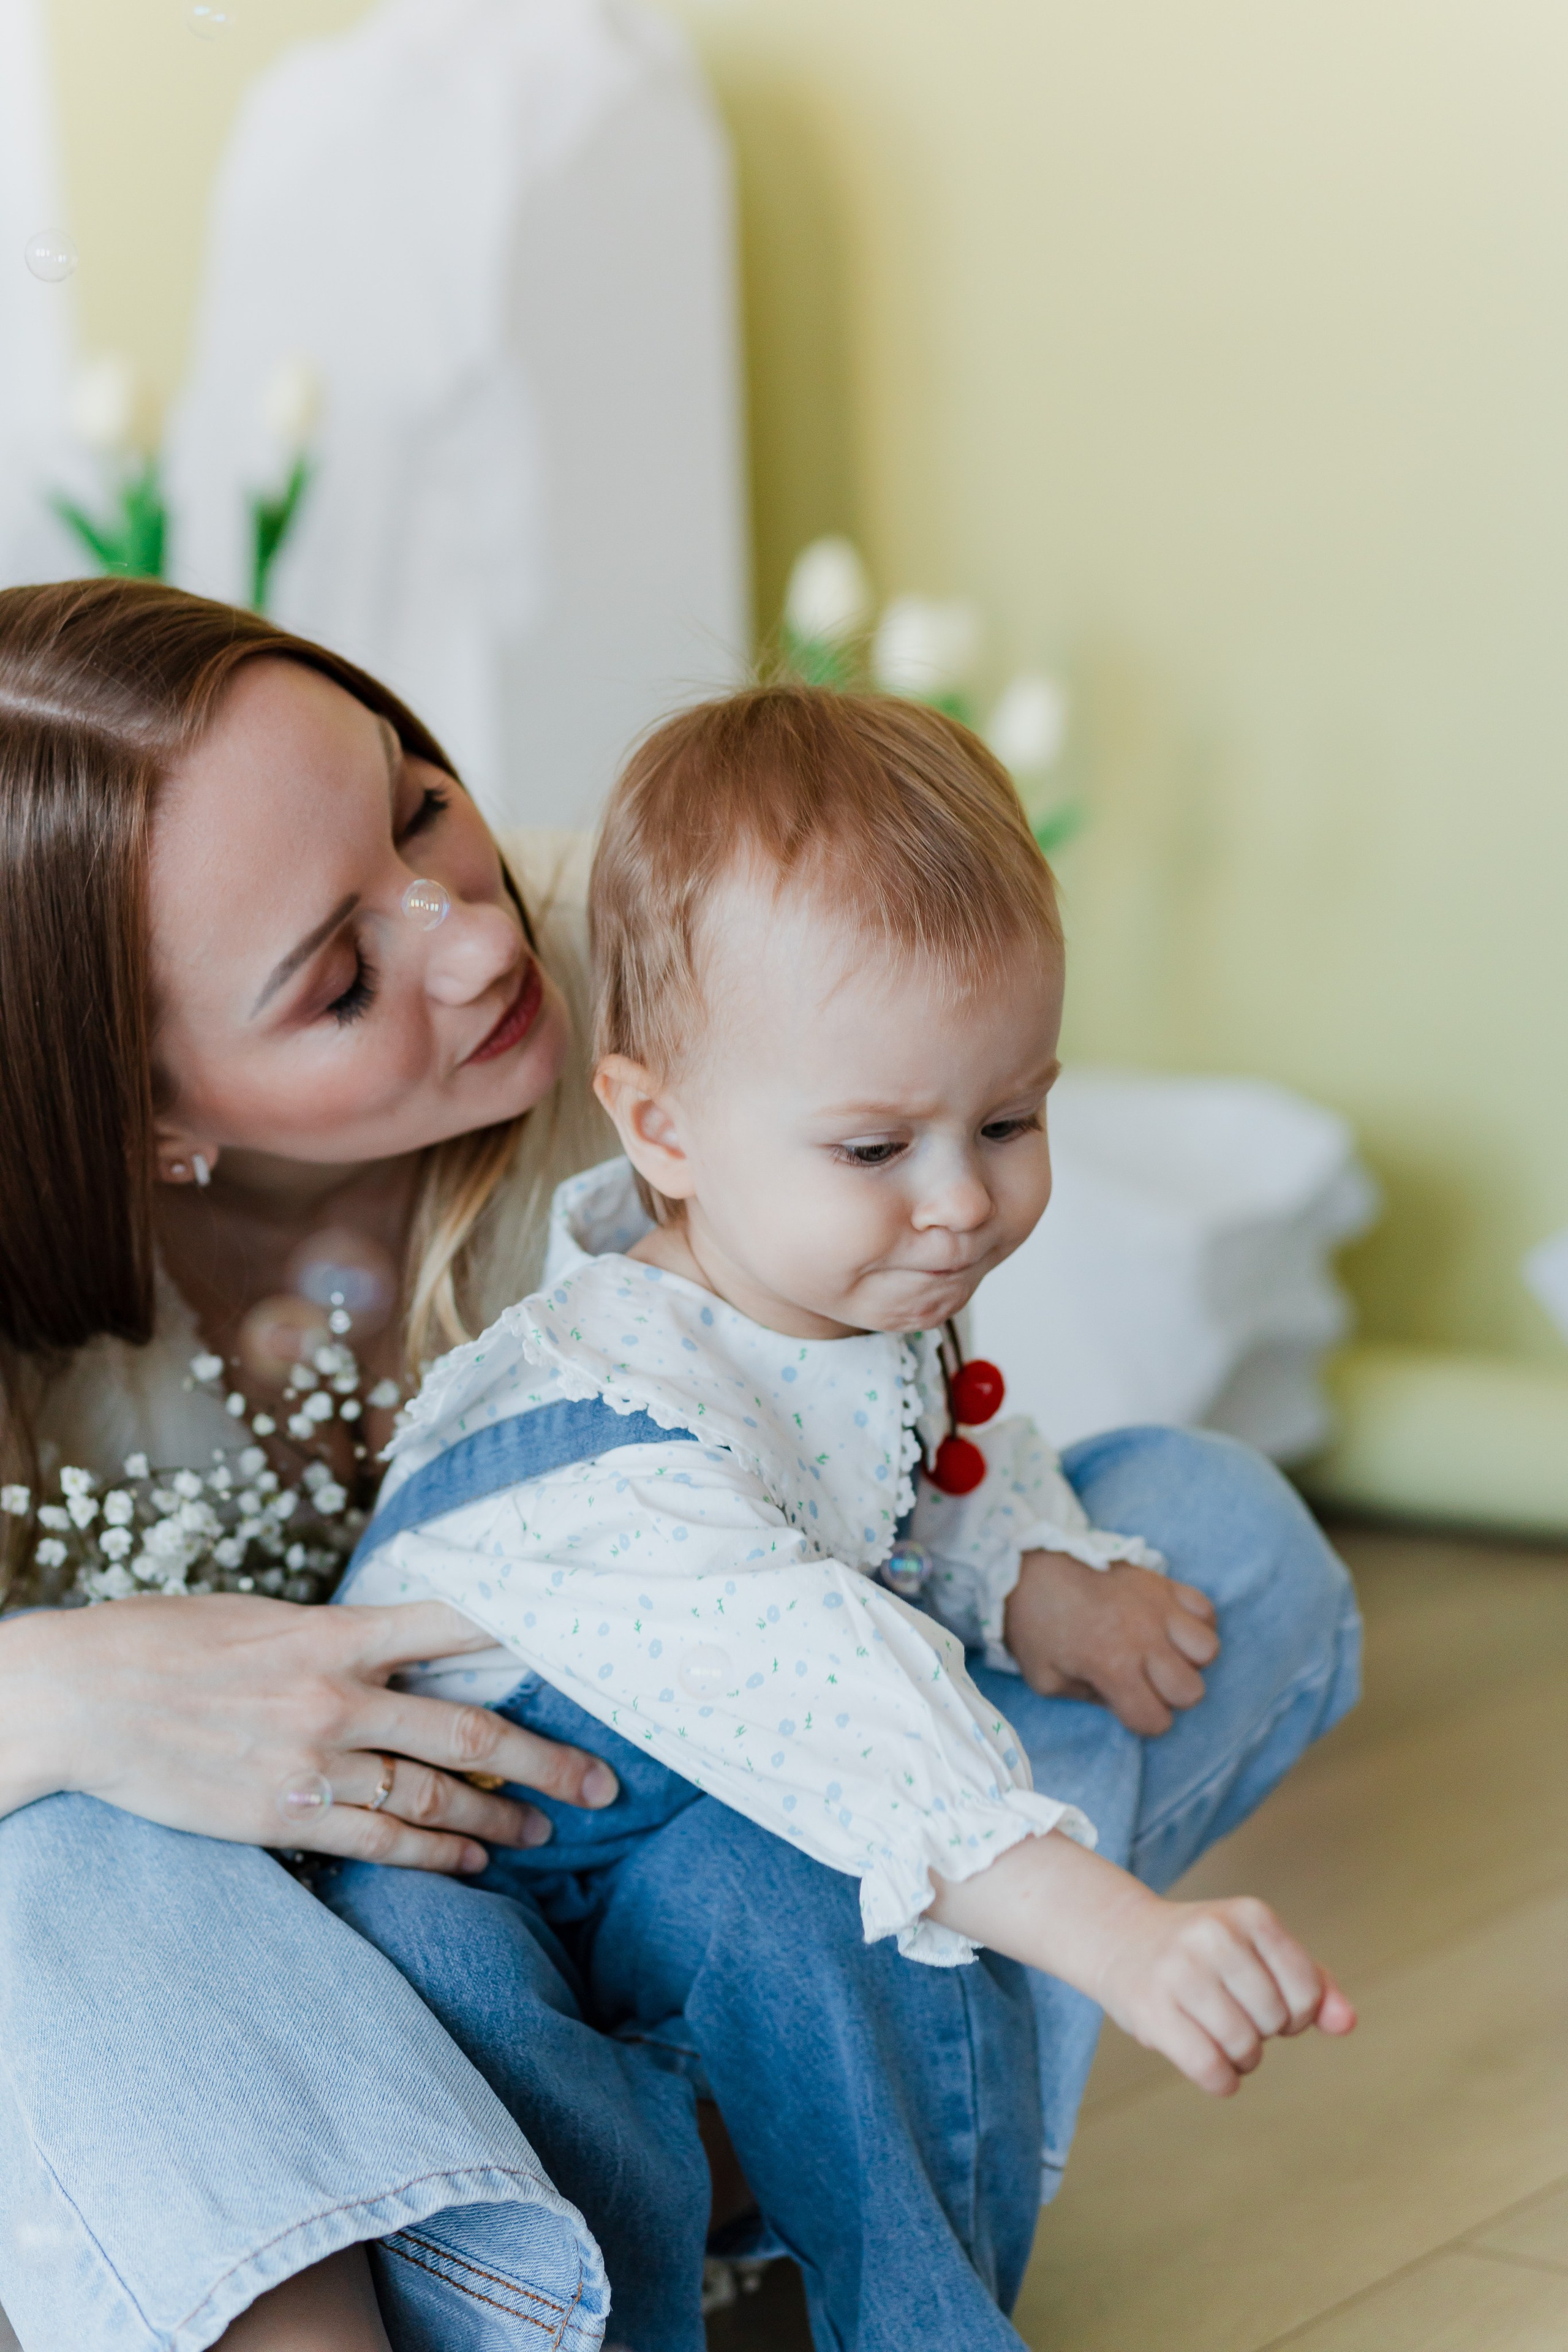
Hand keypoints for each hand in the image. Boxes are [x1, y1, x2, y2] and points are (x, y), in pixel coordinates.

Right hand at [0, 1595, 617, 1873]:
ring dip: (494, 1817)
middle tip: (601, 1785)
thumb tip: (399, 1651)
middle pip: (467, 1726)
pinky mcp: (283, 1814)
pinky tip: (471, 1865)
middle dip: (542, 1759)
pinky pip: (378, 1840)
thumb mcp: (265, 1618)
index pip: (454, 1621)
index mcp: (337, 1631)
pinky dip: (433, 1856)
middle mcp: (338, 1694)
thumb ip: (338, 1639)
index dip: (526, 1632)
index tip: (585, 1647)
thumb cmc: (170, 1641)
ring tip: (542, 1832)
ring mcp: (313, 1759)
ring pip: (431, 1793)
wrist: (86, 1695)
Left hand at [1003, 1549, 1219, 1734]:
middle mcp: (1143, 1639)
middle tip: (1146, 1681)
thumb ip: (1087, 1699)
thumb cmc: (1033, 1624)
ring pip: (1209, 1649)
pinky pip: (1205, 1608)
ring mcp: (1158, 1607)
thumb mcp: (1046, 1678)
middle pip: (1191, 1691)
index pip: (1155, 1721)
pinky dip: (1196, 1622)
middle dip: (1171, 1697)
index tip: (1127, 1706)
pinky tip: (1171, 1626)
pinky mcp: (1162, 1581)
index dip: (1143, 1721)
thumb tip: (1118, 1701)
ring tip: (1163, 1652)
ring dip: (1189, 1659)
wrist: (1029, 1563)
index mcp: (1112, 1667)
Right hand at [1094, 1885, 1356, 2096]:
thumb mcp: (1259, 1950)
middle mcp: (1214, 1934)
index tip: (1269, 2004)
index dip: (1297, 2014)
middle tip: (1236, 2016)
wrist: (1120, 1938)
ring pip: (1244, 2046)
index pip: (1307, 1992)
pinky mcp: (1150, 2008)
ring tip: (1221, 2038)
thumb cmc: (1204, 1953)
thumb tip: (1347, 2023)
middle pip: (1275, 2021)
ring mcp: (1179, 1970)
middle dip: (1263, 2033)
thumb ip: (1313, 1984)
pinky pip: (1210, 2068)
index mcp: (1249, 1914)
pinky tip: (1215, 2071)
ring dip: (1241, 2059)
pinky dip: (1222, 2082)